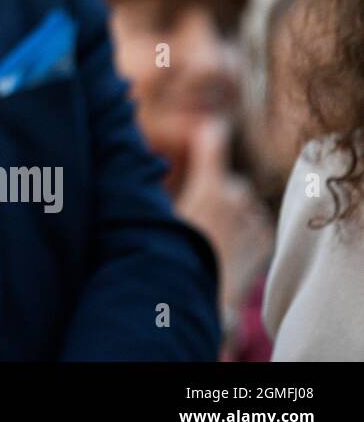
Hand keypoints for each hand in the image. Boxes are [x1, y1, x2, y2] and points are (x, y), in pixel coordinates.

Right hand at [175, 121, 273, 319]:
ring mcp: (255, 218)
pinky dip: (243, 232)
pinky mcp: (265, 238)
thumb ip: (162, 182)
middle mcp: (238, 196)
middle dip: (217, 193)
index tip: (213, 126)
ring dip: (231, 214)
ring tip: (211, 240)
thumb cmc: (169, 252)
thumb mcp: (160, 211)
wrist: (195, 294)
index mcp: (210, 186)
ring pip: (241, 205)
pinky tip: (226, 251)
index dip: (209, 133)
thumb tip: (157, 162)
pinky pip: (253, 225)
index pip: (212, 142)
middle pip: (227, 184)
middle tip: (197, 220)